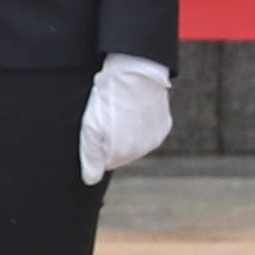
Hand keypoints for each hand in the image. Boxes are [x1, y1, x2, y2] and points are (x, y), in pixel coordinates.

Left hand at [76, 54, 174, 182]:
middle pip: (121, 153)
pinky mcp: (164, 126)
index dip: (97, 144)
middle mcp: (140, 151)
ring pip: (135, 144)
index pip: (104, 162)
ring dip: (128, 133)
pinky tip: (135, 109)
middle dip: (113, 140)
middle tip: (108, 116)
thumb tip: (90, 181)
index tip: (97, 125)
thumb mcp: (90, 128)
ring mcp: (154, 139)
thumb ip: (90, 159)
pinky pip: (149, 133)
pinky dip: (142, 125)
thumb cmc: (108, 98)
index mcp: (120, 154)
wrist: (135, 73)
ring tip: (122, 111)